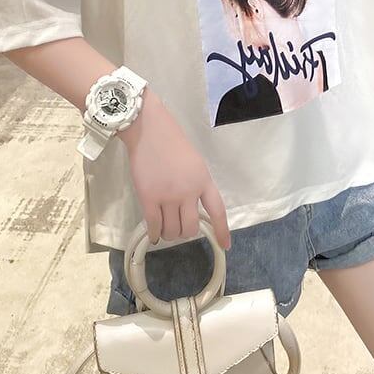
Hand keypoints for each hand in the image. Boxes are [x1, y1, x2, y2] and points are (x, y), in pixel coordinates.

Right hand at [117, 87, 231, 249]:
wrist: (149, 129)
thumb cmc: (172, 141)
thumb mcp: (195, 162)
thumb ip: (196, 184)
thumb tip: (192, 208)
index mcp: (203, 180)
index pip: (217, 211)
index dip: (222, 230)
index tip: (225, 245)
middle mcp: (188, 192)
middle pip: (191, 227)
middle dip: (185, 231)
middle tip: (179, 225)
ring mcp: (168, 196)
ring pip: (172, 230)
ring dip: (169, 233)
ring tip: (165, 227)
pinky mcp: (148, 198)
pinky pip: (154, 226)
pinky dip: (155, 234)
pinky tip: (155, 235)